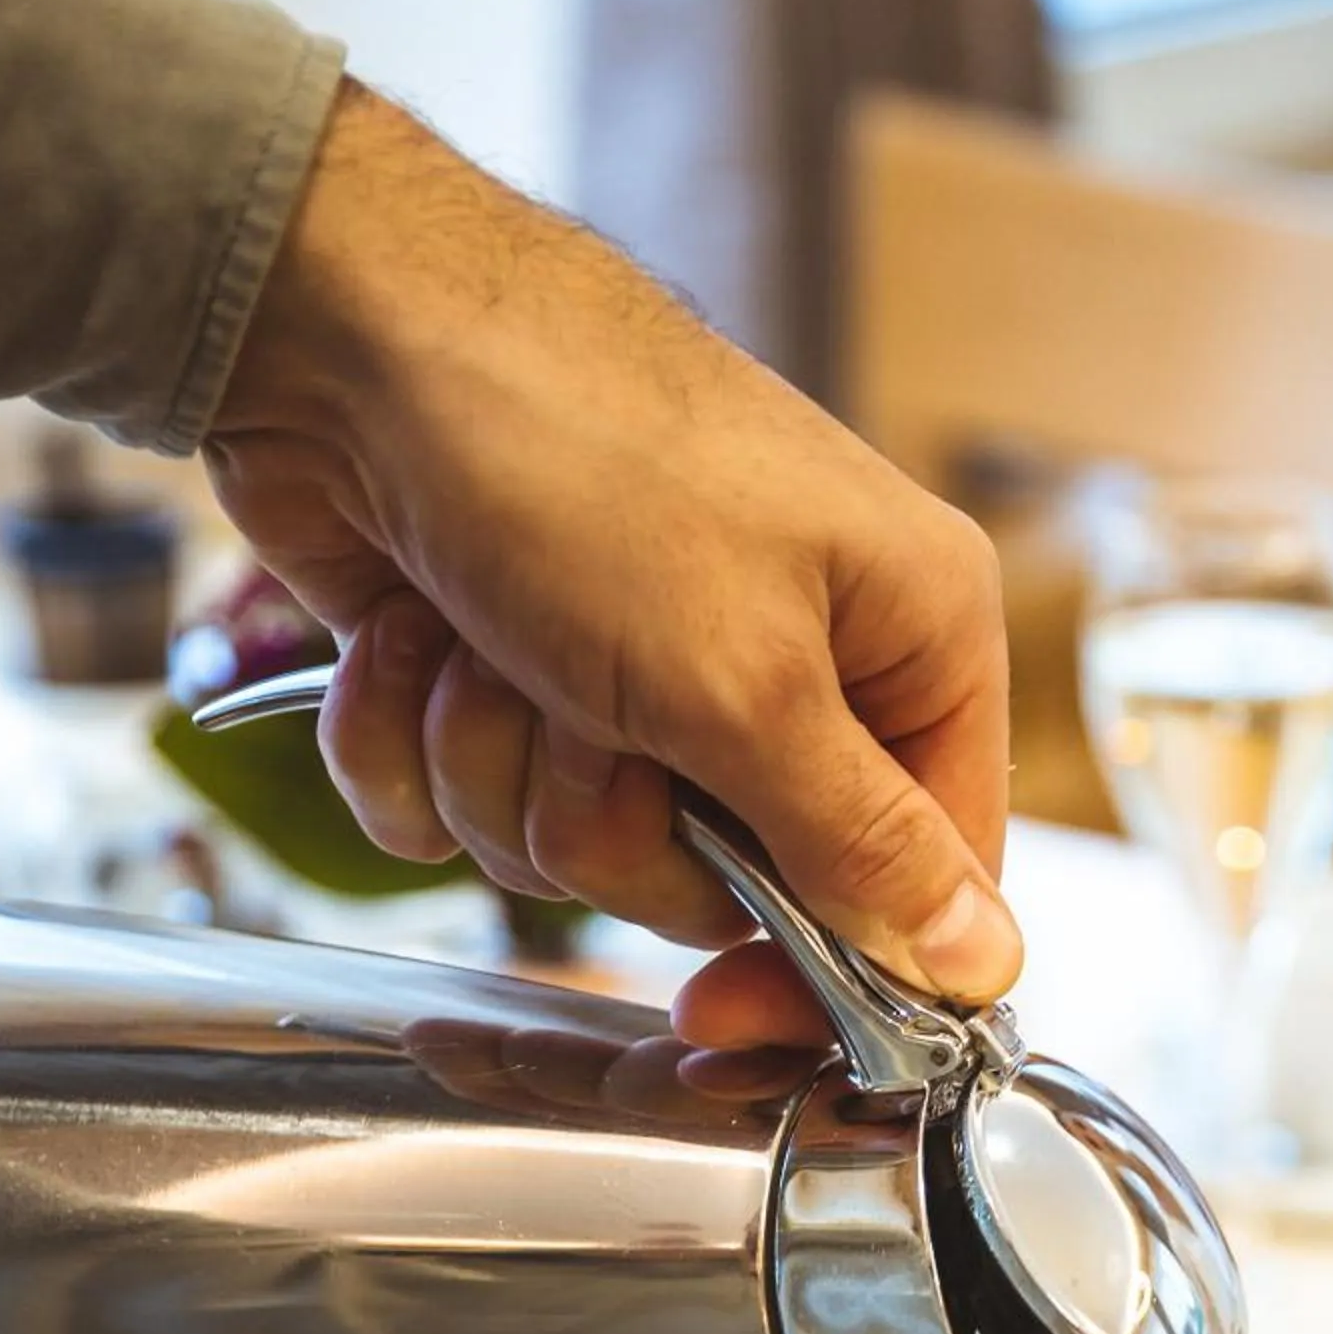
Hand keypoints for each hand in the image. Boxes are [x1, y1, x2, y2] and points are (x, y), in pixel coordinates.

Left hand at [204, 81, 1020, 1052]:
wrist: (346, 320)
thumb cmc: (580, 450)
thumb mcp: (749, 685)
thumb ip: (864, 850)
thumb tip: (987, 967)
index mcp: (905, 640)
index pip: (921, 878)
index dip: (821, 964)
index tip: (725, 1013)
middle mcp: (787, 659)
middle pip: (728, 887)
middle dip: (618, 825)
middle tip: (598, 714)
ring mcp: (638, 667)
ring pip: (574, 857)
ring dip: (502, 771)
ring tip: (491, 645)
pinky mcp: (504, 673)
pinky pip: (461, 814)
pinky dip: (413, 741)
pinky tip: (414, 635)